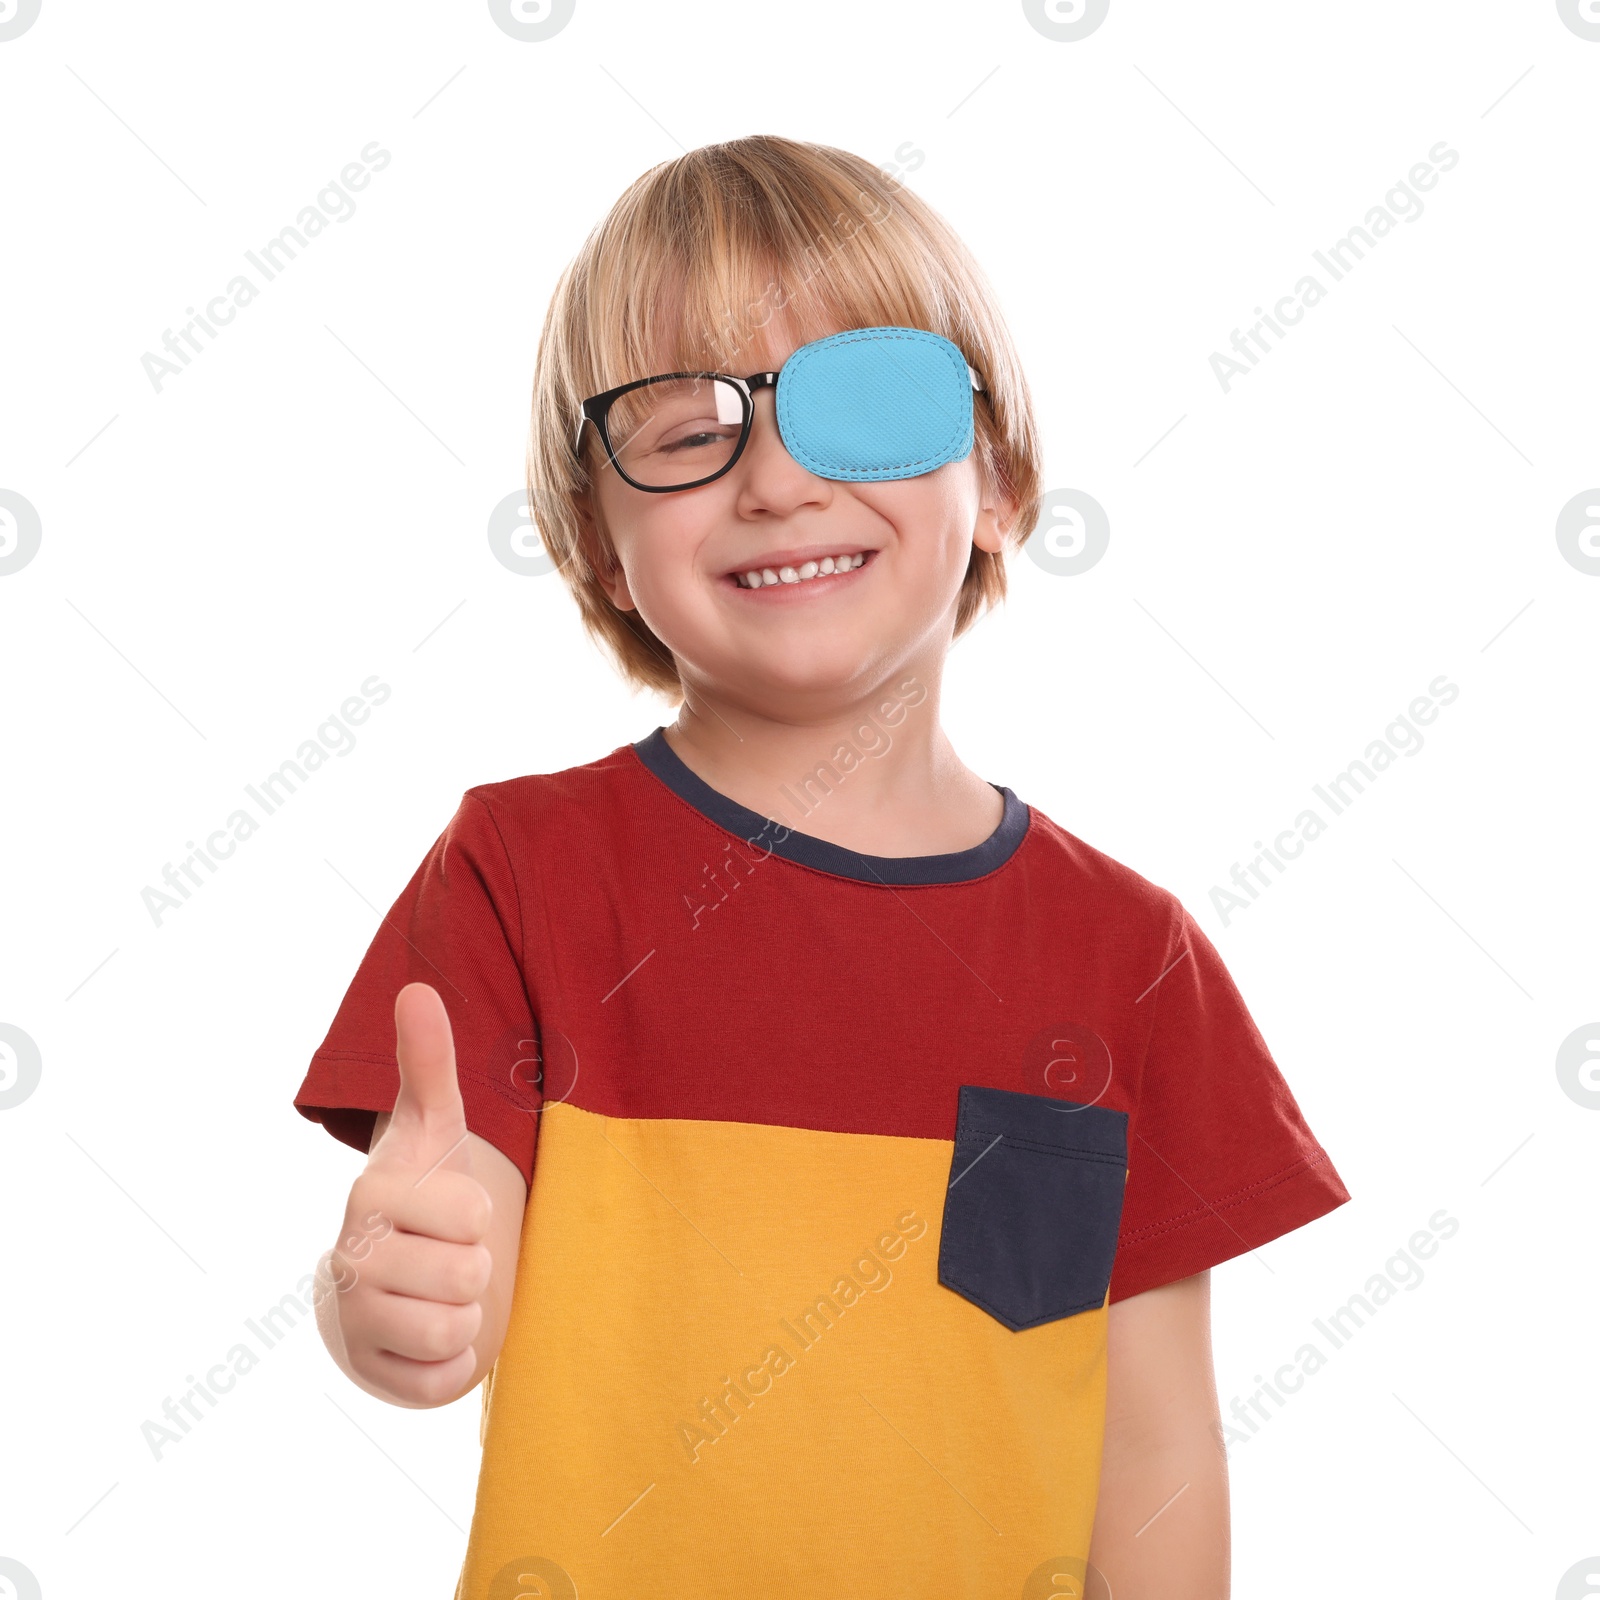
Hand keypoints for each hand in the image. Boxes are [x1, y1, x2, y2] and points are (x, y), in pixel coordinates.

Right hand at [325, 983, 494, 1406]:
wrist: (389, 1274)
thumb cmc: (424, 1190)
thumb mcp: (434, 1125)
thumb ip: (430, 1062)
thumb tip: (417, 988)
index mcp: (372, 1194)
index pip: (470, 1212)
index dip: (478, 1211)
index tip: (452, 1206)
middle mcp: (351, 1258)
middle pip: (467, 1274)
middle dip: (476, 1265)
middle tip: (451, 1252)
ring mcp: (356, 1321)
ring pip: (455, 1329)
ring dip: (468, 1311)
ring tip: (444, 1289)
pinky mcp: (375, 1375)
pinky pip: (443, 1380)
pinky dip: (456, 1362)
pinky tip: (434, 1331)